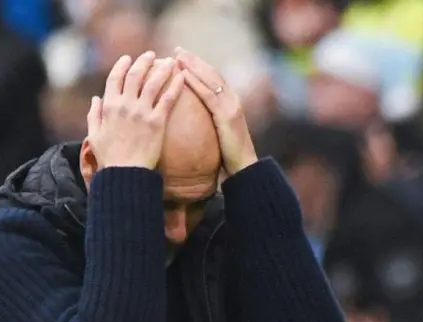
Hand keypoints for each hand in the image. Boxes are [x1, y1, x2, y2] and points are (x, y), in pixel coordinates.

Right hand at [87, 52, 184, 169]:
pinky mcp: (157, 122)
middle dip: (144, 61)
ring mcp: (142, 112)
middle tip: (152, 55)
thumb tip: (95, 99)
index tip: (128, 58)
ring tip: (170, 61)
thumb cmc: (108, 159)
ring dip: (162, 68)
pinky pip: (167, 99)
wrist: (125, 174)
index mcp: (109, 107)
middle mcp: (125, 105)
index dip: (122, 65)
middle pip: (136, 74)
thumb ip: (93, 115)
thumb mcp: (94, 136)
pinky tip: (181, 77)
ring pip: (153, 82)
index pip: (115, 78)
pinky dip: (175, 85)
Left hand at [174, 48, 258, 173]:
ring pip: (210, 80)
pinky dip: (196, 83)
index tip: (184, 58)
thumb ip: (211, 123)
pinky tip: (183, 75)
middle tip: (177, 50)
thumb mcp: (219, 135)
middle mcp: (233, 100)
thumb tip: (193, 122)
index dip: (199, 67)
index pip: (214, 79)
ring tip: (178, 56)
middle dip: (195, 61)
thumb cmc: (229, 158)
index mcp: (231, 104)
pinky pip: (209, 95)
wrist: (244, 170)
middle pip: (212, 74)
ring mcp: (231, 107)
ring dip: (193, 66)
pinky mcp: (227, 116)